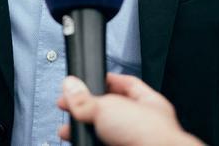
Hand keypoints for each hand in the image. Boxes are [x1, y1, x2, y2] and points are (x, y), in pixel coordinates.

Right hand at [56, 73, 204, 145]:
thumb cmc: (151, 136)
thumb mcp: (109, 107)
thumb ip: (87, 98)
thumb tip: (71, 86)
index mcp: (148, 102)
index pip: (125, 84)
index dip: (104, 80)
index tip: (86, 81)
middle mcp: (143, 123)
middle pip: (110, 110)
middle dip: (87, 108)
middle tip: (70, 106)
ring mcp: (134, 141)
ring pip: (105, 132)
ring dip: (85, 129)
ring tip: (67, 130)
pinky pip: (102, 145)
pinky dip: (89, 143)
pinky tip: (81, 141)